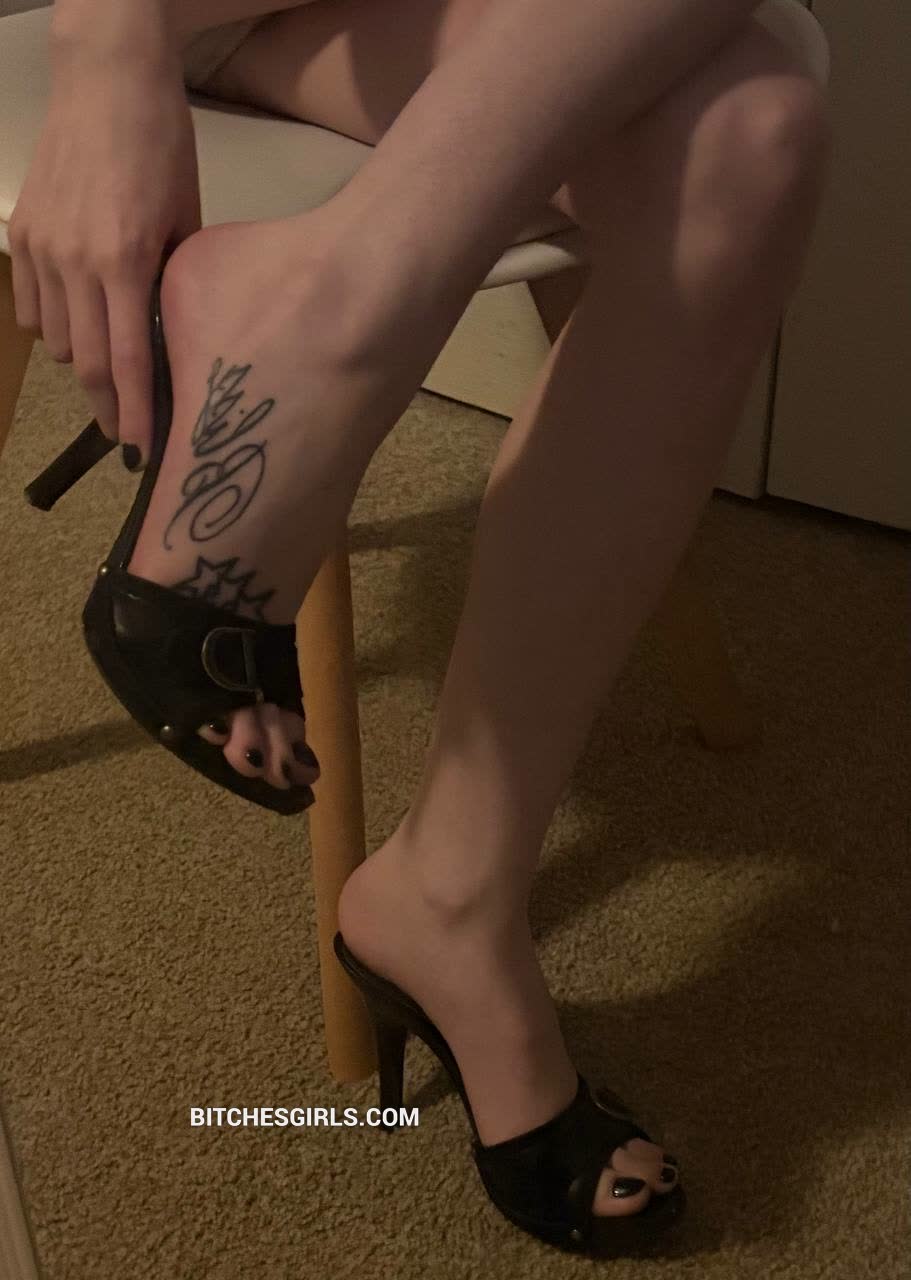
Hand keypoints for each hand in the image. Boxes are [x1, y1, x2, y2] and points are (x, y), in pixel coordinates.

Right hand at [8, 35, 200, 462]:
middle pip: (85, 363)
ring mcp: (41, 248)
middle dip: (107, 407)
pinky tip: (77, 326)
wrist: (107, 83)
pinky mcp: (21, 233)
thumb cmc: (163, 148)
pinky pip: (29, 307)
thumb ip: (173, 285)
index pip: (125, 361)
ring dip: (82, 363)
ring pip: (54, 339)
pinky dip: (52, 328)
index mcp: (123, 262)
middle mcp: (75, 262)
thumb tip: (170, 341)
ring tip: (109, 373)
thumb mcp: (186, 221)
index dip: (134, 414)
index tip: (144, 451)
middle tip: (126, 435)